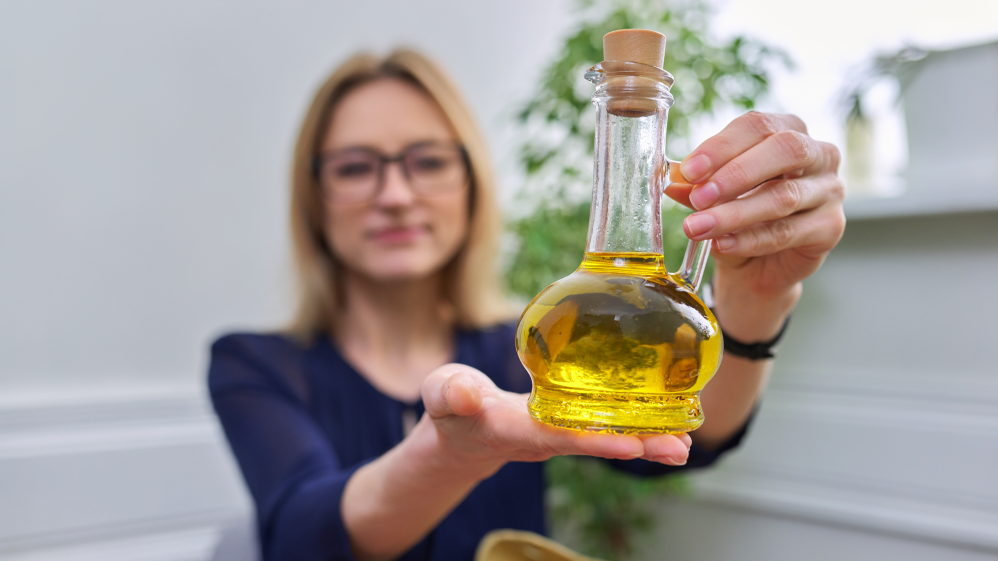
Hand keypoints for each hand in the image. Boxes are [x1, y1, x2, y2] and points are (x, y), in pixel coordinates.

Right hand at [415, 363, 691, 477]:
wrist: (461, 430)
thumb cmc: (452, 406)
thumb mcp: (442, 393)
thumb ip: (450, 393)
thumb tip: (466, 394)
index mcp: (511, 429)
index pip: (555, 436)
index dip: (591, 442)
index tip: (628, 445)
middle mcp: (542, 438)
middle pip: (593, 444)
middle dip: (635, 446)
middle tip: (677, 448)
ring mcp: (558, 435)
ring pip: (604, 439)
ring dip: (646, 442)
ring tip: (685, 444)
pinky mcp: (567, 426)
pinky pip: (605, 428)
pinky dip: (637, 429)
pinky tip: (669, 427)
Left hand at [665, 112, 845, 337]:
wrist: (760, 266)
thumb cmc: (740, 218)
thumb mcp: (714, 198)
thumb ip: (698, 185)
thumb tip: (674, 180)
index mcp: (788, 130)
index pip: (757, 126)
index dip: (721, 146)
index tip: (689, 171)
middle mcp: (818, 153)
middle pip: (784, 150)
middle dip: (736, 173)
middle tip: (699, 196)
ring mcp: (830, 190)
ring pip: (784, 197)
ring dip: (735, 213)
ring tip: (699, 227)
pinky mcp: (831, 227)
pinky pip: (788, 232)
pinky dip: (750, 239)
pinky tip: (722, 244)